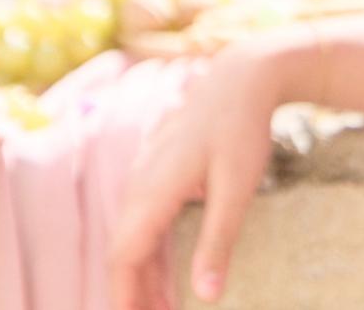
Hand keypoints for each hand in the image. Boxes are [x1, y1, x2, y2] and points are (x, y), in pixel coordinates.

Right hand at [109, 47, 280, 309]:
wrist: (241, 76)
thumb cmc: (241, 129)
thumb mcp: (236, 189)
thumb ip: (218, 242)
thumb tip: (206, 297)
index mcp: (154, 189)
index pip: (124, 254)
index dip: (123, 296)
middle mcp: (141, 181)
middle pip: (124, 249)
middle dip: (133, 293)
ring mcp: (146, 172)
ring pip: (133, 234)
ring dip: (142, 274)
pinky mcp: (158, 168)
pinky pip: (143, 218)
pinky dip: (150, 251)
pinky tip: (166, 271)